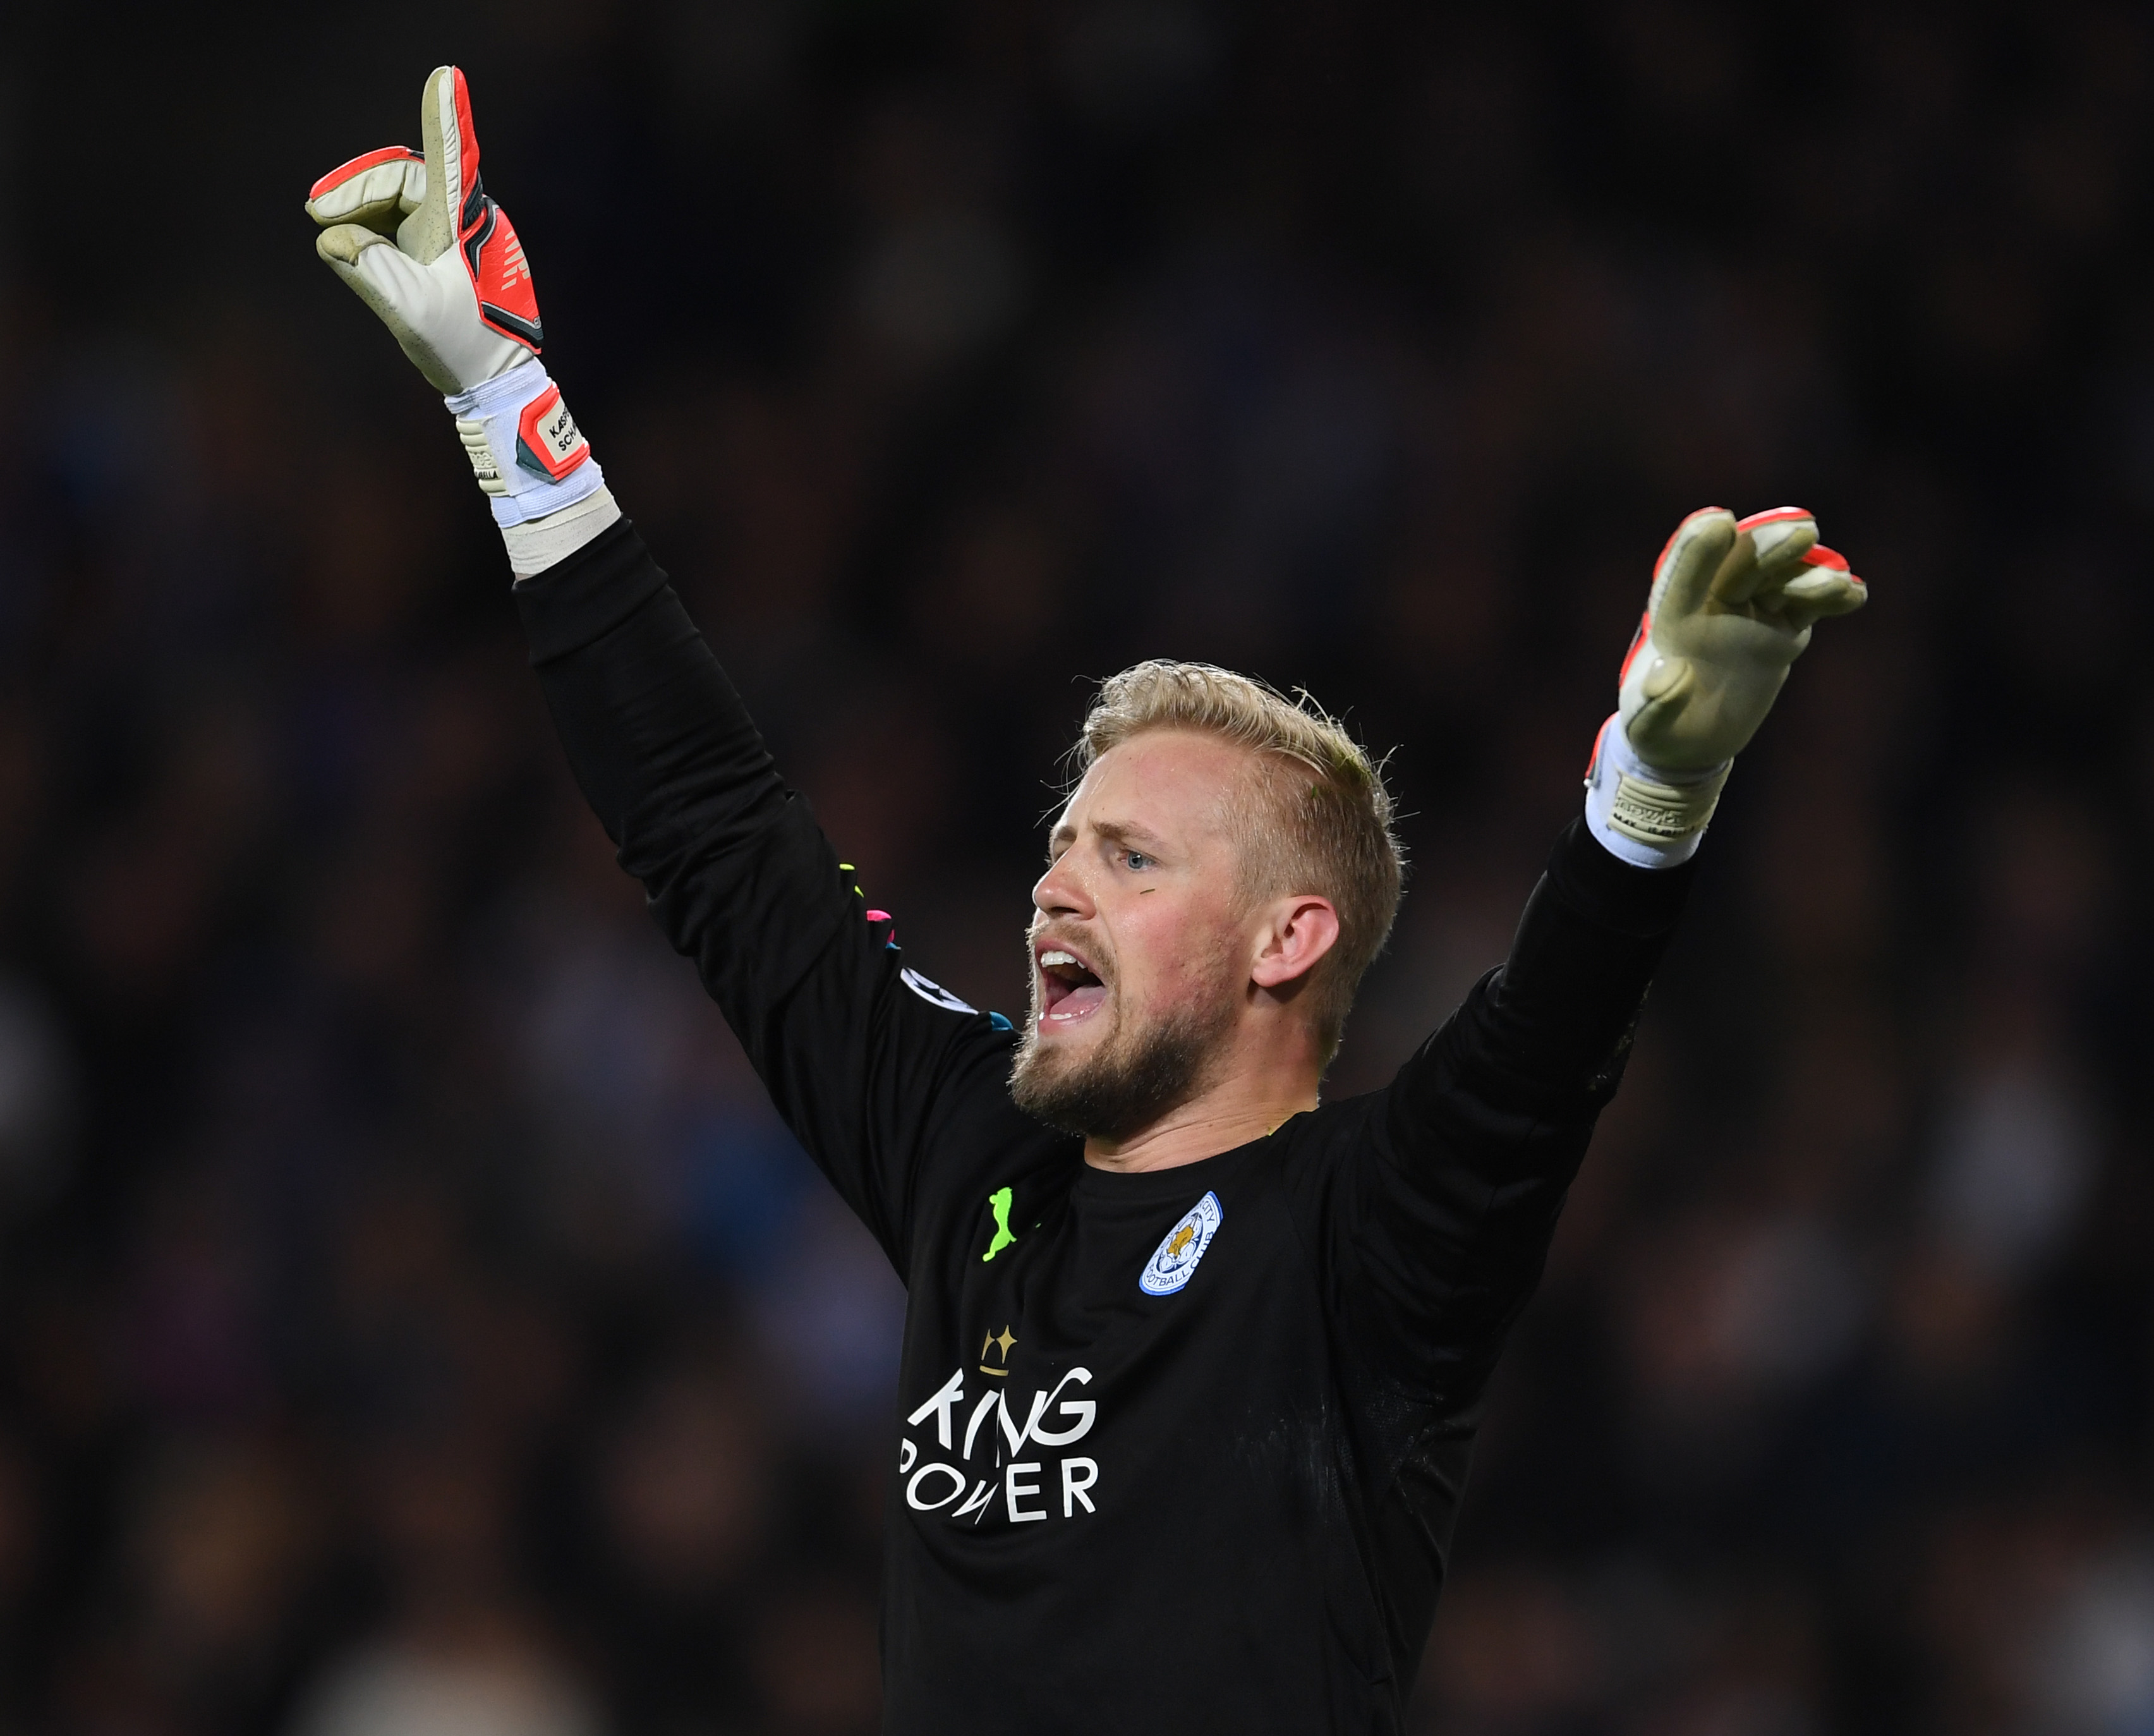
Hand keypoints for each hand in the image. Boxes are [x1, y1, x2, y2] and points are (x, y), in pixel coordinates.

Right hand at [304, 66, 541, 393]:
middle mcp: (463, 221)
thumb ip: (370, 271)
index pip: (453, 160)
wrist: (493, 383)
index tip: (446, 77)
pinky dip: (368, 227)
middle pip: (403, 179)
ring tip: (327, 228)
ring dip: (358, 207)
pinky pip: (398, 221)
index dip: (445, 117)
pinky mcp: (441, 250)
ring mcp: (451, 234)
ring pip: (396, 198)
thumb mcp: (411, 313)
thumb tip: (333, 236)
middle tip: (316, 208)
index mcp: (465, 227)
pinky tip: (346, 243)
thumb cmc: (464, 348)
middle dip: (357, 188)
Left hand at [1617, 507, 1867, 772]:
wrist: (1693, 741)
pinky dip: (1832, 597)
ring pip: (1781, 579)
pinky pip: (1809, 605)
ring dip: (1809, 573)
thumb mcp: (1647, 725)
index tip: (1719, 521)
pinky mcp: (1782, 629)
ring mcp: (1751, 614)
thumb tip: (1672, 675)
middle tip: (1804, 532)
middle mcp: (1713, 606)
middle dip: (1769, 546)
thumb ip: (1654, 703)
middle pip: (1741, 564)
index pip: (1682, 575)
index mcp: (1672, 619)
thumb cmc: (1659, 729)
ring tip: (1836, 582)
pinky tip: (1854, 594)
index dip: (1698, 548)